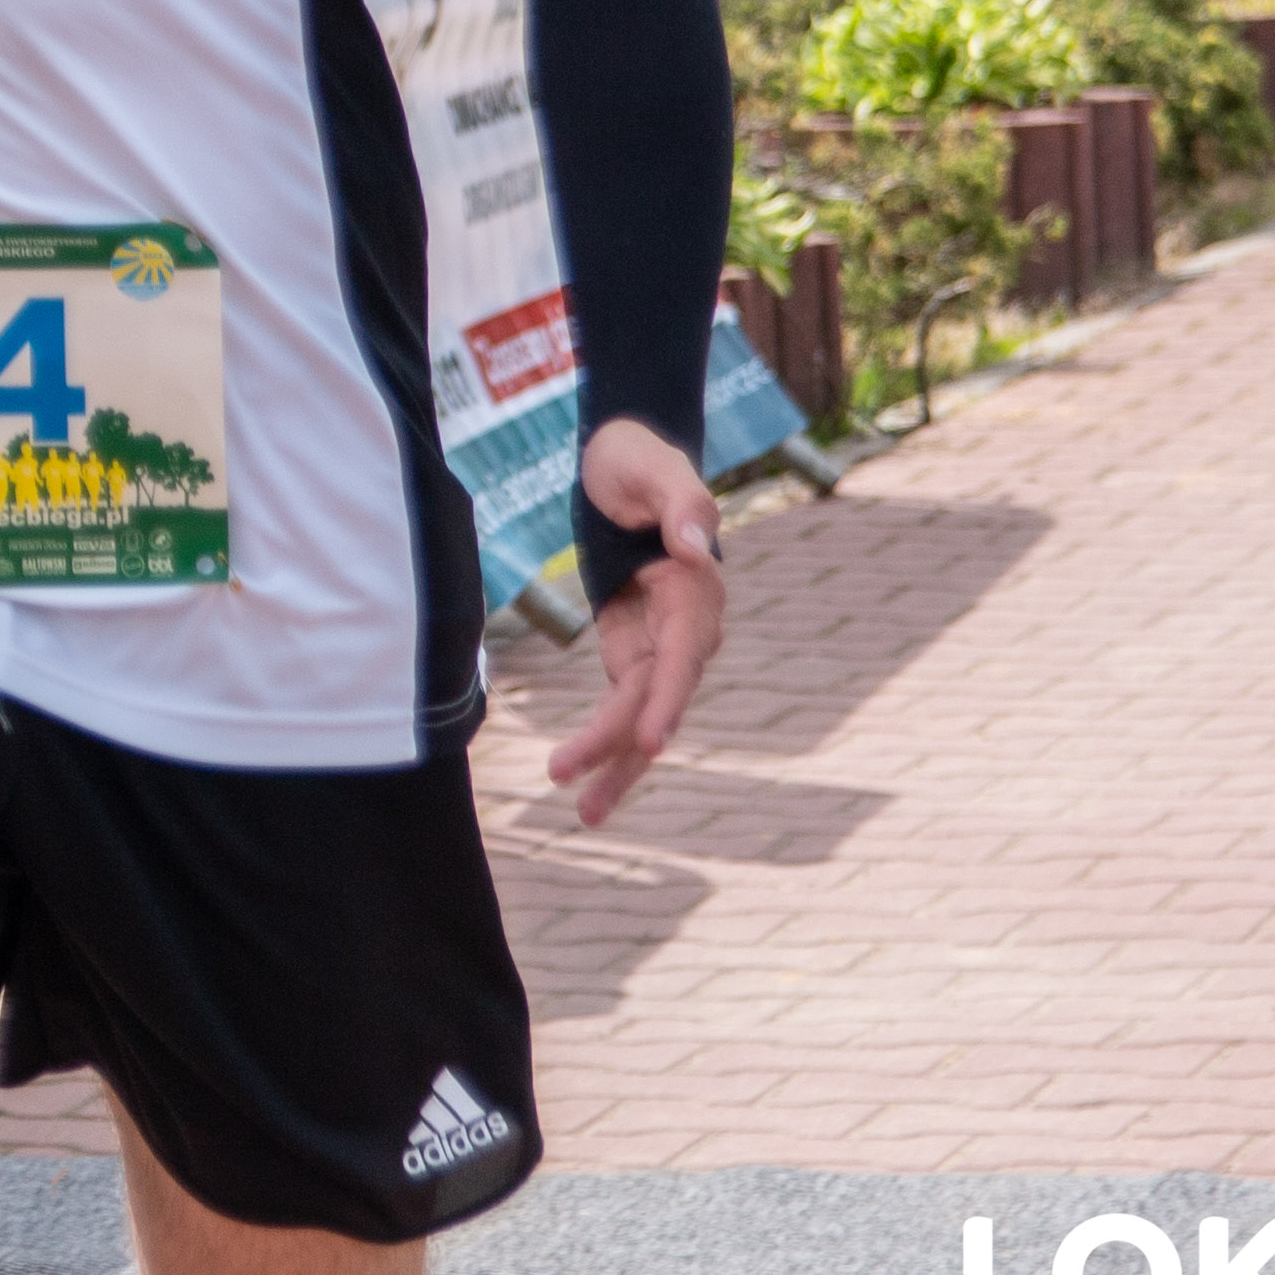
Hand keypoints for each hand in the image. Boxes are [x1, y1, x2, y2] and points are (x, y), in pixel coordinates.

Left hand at [544, 419, 723, 829]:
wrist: (623, 461)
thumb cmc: (639, 460)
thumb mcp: (654, 469)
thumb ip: (683, 505)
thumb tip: (697, 548)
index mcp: (697, 592)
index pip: (683, 657)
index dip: (667, 699)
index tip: (652, 740)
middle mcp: (688, 628)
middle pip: (657, 700)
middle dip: (621, 749)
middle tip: (577, 793)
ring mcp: (661, 643)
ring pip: (640, 715)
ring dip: (614, 764)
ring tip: (583, 815)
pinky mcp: (633, 648)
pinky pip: (622, 704)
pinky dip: (604, 740)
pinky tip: (580, 776)